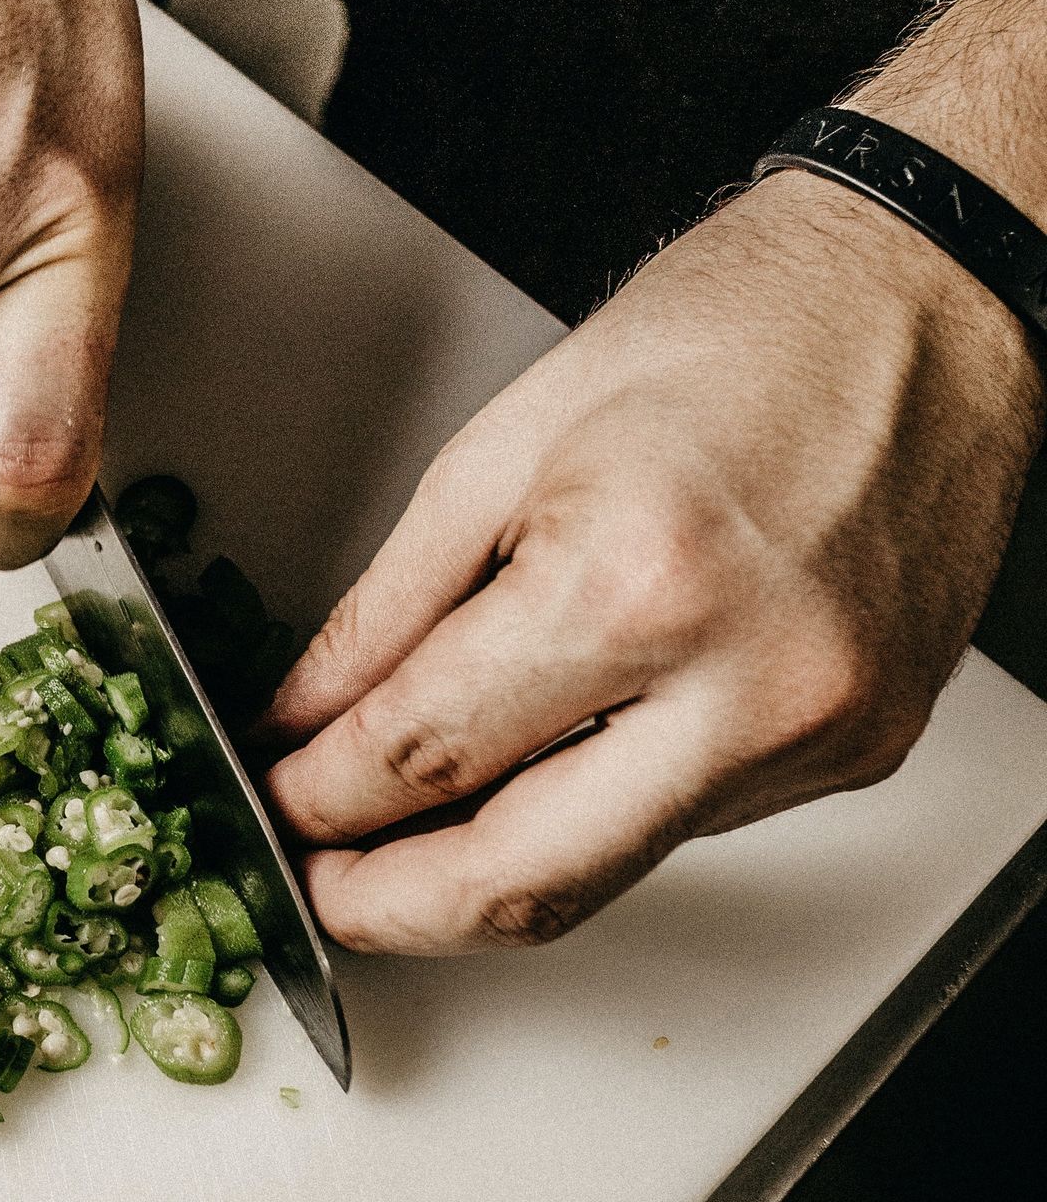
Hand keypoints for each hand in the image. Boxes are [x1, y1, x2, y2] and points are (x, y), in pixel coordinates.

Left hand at [262, 171, 1043, 954]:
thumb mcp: (503, 446)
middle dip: (388, 907)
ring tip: (398, 842)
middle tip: (319, 882)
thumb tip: (308, 717)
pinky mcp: (857, 751)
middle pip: (520, 881)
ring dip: (480, 878)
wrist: (923, 295)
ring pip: (602, 878)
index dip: (321, 799)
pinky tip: (530, 781)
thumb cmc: (733, 329)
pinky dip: (583, 821)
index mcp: (635, 581)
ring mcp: (815, 732)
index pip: (425, 754)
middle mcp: (745, 683)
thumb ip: (386, 609)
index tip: (279, 798)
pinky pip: (680, 828)